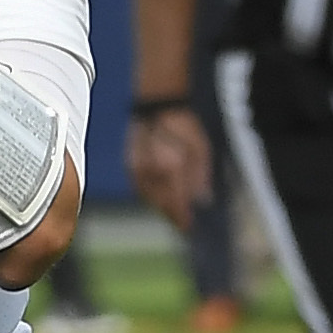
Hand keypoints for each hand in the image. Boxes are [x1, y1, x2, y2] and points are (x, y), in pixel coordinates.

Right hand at [129, 107, 209, 221]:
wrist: (156, 105)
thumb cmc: (183, 125)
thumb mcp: (200, 148)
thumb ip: (200, 176)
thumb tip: (203, 200)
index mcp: (170, 167)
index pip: (175, 201)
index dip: (181, 216)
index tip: (188, 227)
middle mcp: (152, 170)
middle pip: (161, 203)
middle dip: (171, 214)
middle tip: (181, 223)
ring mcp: (138, 168)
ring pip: (149, 197)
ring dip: (160, 206)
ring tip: (172, 213)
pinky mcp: (130, 164)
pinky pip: (140, 188)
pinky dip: (150, 196)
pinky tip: (159, 198)